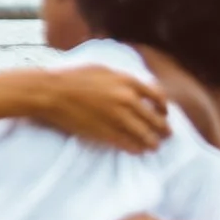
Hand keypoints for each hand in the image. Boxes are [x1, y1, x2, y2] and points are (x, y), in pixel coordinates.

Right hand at [32, 66, 169, 152]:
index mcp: (128, 82)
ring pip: (146, 135)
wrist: (53, 93)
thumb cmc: (74, 77)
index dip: (164, 108)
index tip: (164, 113)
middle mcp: (127, 100)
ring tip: (155, 146)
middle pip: (155, 119)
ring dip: (153, 142)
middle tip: (167, 134)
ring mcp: (118, 118)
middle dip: (164, 129)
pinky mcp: (106, 133)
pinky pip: (129, 144)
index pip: (158, 97)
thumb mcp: (104, 69)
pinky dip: (136, 148)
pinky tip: (139, 150)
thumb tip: (138, 86)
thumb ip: (123, 78)